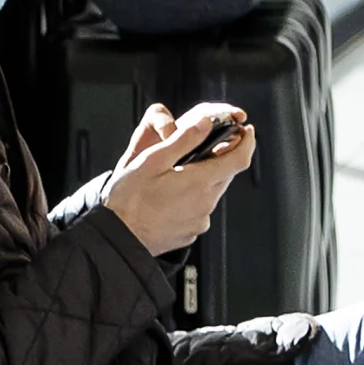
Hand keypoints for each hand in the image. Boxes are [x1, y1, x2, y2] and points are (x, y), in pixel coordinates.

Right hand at [100, 101, 250, 256]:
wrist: (117, 239)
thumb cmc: (128, 201)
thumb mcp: (152, 160)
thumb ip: (183, 140)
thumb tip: (205, 124)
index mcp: (199, 181)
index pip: (239, 158)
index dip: (247, 141)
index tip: (246, 131)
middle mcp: (205, 203)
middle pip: (225, 174)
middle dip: (220, 159)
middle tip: (202, 149)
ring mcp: (198, 221)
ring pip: (212, 193)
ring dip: (203, 180)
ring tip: (175, 177)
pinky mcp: (190, 233)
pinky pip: (199, 211)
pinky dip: (192, 200)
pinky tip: (169, 199)